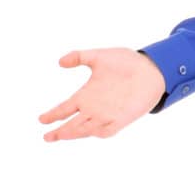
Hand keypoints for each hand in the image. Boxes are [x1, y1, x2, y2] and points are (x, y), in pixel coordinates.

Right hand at [39, 48, 165, 141]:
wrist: (152, 68)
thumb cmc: (127, 62)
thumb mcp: (99, 56)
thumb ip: (79, 56)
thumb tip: (60, 62)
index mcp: (87, 94)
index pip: (65, 108)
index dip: (53, 114)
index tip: (41, 119)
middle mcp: (95, 107)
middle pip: (73, 123)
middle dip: (60, 131)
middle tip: (46, 137)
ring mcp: (108, 114)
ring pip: (87, 129)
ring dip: (75, 132)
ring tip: (61, 134)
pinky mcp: (123, 118)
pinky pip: (109, 130)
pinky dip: (99, 131)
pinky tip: (91, 132)